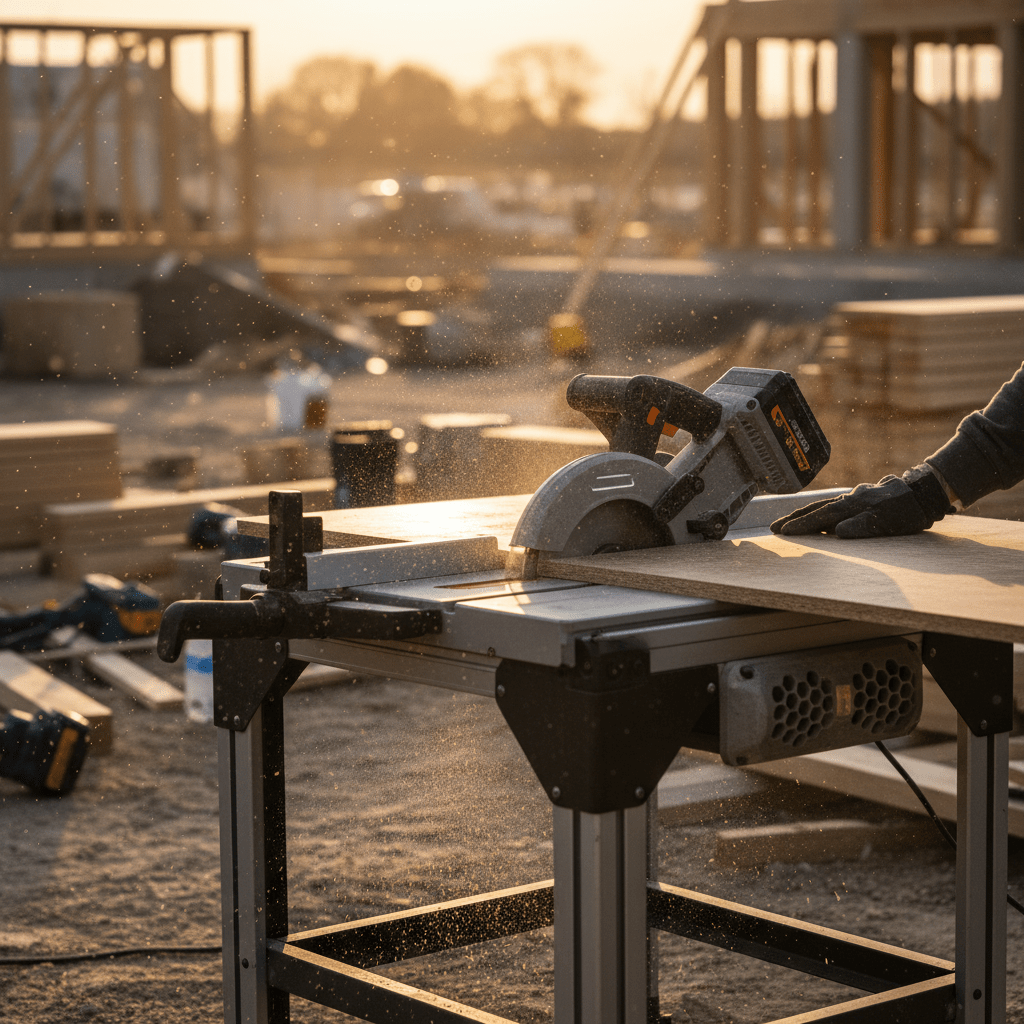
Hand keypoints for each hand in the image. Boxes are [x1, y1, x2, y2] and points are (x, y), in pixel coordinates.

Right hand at [770, 466, 952, 538]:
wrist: (925, 492)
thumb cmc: (908, 511)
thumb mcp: (887, 523)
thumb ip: (861, 527)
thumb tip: (836, 532)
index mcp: (852, 506)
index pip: (820, 517)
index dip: (800, 525)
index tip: (782, 531)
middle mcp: (850, 499)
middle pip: (816, 509)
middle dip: (794, 518)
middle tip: (775, 527)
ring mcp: (855, 497)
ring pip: (824, 506)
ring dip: (805, 515)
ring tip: (790, 523)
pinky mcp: (862, 499)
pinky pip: (835, 506)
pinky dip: (821, 512)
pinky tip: (821, 519)